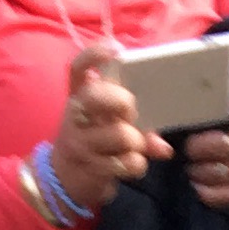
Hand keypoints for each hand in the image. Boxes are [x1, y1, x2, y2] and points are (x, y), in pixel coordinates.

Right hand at [48, 46, 164, 215]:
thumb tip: (163, 146)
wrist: (65, 179)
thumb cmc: (93, 140)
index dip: (94, 55)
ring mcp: (81, 142)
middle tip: (130, 113)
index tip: (117, 50)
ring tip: (135, 146)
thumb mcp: (104, 124)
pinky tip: (133, 164)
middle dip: (122, 102)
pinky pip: (126, 163)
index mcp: (78, 96)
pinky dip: (137, 165)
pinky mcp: (91, 168)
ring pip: (120, 134)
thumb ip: (135, 124)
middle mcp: (75, 116)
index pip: (77, 68)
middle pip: (96, 97)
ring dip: (137, 141)